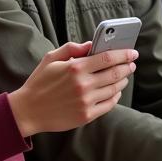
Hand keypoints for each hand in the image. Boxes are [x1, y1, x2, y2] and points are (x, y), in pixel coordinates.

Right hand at [7, 41, 136, 136]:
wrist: (29, 110)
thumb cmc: (39, 82)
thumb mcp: (51, 58)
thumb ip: (72, 48)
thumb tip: (91, 44)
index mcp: (75, 68)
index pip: (107, 58)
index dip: (123, 54)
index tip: (132, 52)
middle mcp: (83, 85)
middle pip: (115, 73)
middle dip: (127, 67)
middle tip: (131, 63)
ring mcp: (86, 102)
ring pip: (114, 89)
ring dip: (123, 81)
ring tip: (124, 75)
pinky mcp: (87, 116)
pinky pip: (109, 105)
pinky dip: (116, 96)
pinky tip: (116, 91)